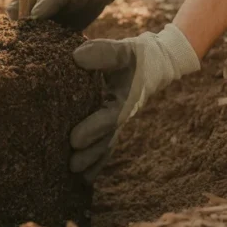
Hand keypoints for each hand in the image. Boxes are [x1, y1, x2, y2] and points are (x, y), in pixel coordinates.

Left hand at [69, 23, 199, 181]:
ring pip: (107, 145)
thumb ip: (104, 53)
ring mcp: (119, 121)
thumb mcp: (123, 51)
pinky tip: (84, 174)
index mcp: (126, 100)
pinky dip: (97, 159)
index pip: (108, 118)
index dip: (92, 130)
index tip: (73, 141)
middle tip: (71, 166)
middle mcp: (123, 115)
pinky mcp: (113, 122)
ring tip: (75, 175)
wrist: (155, 64)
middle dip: (90, 154)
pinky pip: (106, 143)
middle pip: (107, 139)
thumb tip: (77, 57)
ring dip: (93, 160)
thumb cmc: (136, 57)